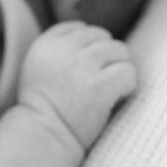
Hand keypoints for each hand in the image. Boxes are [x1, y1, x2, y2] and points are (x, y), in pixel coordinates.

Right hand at [17, 23, 135, 151]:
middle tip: (101, 80)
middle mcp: (64, 49)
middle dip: (107, 57)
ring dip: (119, 69)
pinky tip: (117, 96)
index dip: (89, 47)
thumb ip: (59, 46)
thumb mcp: (38, 65)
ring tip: (109, 88)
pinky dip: (128, 84)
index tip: (86, 69)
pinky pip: (128, 71)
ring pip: (119, 50)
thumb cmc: (44, 107)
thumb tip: (94, 33)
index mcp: (46, 43)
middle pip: (103, 37)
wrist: (44, 138)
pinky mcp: (100, 86)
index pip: (79, 28)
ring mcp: (83, 65)